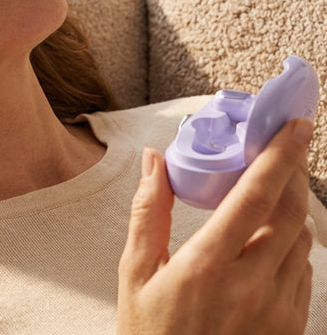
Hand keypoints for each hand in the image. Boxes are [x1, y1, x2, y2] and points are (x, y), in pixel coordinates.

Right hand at [117, 118, 313, 334]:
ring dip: (294, 207)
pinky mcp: (289, 329)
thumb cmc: (150, 334)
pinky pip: (303, 272)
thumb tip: (156, 160)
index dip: (278, 157)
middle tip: (285, 145)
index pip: (255, 199)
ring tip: (274, 186)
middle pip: (292, 215)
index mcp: (207, 267)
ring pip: (303, 243)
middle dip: (293, 172)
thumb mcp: (135, 273)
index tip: (293, 126)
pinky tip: (273, 235)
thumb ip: (148, 212)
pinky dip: (295, 243)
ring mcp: (277, 312)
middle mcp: (252, 288)